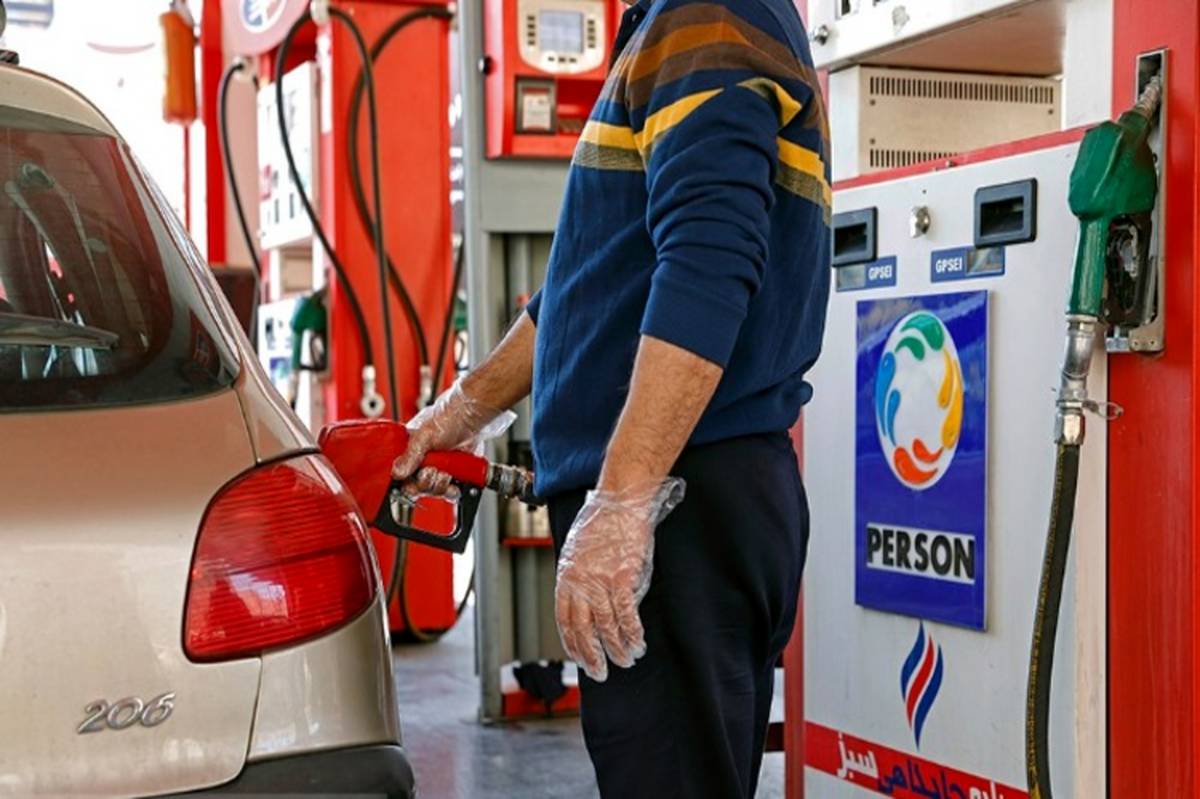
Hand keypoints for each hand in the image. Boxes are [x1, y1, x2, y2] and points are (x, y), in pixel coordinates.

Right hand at [391, 380, 513, 495]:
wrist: (474, 414)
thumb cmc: (448, 415)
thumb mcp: (424, 435)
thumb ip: (410, 455)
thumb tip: (397, 472)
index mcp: (410, 451)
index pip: (401, 476)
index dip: (406, 483)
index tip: (412, 484)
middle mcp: (424, 462)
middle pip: (418, 487)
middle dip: (425, 483)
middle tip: (431, 471)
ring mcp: (441, 468)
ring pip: (435, 491)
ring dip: (440, 486)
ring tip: (445, 472)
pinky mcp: (456, 473)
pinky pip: (452, 491)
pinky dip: (453, 489)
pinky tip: (454, 479)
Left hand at [555, 479, 684, 681]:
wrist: (620, 501)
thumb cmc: (602, 520)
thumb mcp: (578, 550)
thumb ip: (579, 576)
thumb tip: (585, 601)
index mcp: (566, 576)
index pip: (564, 619)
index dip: (572, 643)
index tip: (579, 657)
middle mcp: (579, 582)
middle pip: (583, 629)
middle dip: (592, 655)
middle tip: (600, 672)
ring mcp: (601, 581)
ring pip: (606, 626)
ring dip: (616, 649)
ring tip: (625, 660)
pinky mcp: (623, 578)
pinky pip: (626, 614)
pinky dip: (632, 633)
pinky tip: (638, 643)